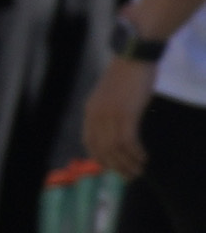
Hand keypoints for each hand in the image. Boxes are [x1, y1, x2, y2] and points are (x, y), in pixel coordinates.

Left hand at [88, 51, 158, 179]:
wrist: (134, 56)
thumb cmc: (127, 75)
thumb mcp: (111, 95)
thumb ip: (109, 112)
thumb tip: (117, 130)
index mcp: (90, 110)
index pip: (89, 142)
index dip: (100, 158)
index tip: (112, 168)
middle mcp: (96, 114)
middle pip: (102, 149)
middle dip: (116, 166)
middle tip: (129, 176)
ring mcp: (110, 114)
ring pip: (115, 148)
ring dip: (127, 163)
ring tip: (138, 171)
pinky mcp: (126, 113)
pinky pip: (128, 141)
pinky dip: (135, 153)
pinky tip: (143, 158)